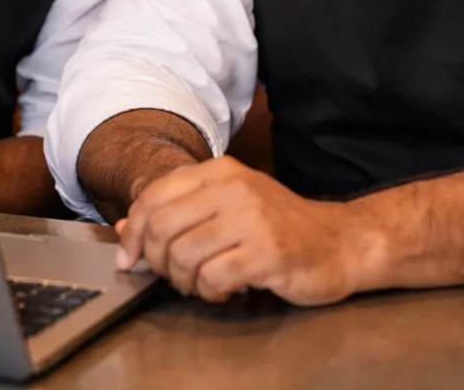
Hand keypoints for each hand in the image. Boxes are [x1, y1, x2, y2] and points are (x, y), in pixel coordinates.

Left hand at [114, 156, 361, 305]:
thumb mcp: (227, 207)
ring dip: (184, 281)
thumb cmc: (279, 227)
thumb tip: (124, 227)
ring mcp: (253, 219)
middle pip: (162, 227)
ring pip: (183, 255)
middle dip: (157, 261)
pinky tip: (226, 290)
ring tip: (203, 283)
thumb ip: (178, 211)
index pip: (153, 196)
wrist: (339, 242)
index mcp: (220, 171)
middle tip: (173, 275)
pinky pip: (213, 278)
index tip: (130, 258)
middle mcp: (234, 188)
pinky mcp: (268, 252)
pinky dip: (211, 293)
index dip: (133, 232)